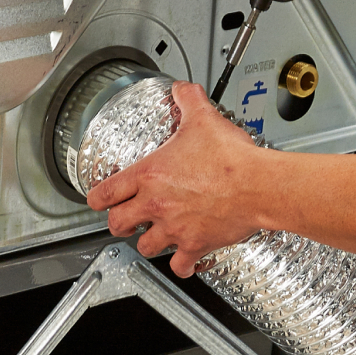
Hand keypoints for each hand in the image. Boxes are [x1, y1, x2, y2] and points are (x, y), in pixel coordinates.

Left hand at [88, 82, 270, 276]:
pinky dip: (180, 265)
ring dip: (147, 242)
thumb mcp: (204, 119)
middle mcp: (156, 204)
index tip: (99, 200)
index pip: (105, 192)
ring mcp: (174, 228)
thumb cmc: (232, 158)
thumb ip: (188, 100)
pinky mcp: (195, 244)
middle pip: (118, 224)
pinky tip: (183, 260)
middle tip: (125, 220)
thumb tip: (182, 89)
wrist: (258, 185)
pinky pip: (180, 265)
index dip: (97, 198)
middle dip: (119, 223)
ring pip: (145, 247)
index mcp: (150, 175)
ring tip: (153, 236)